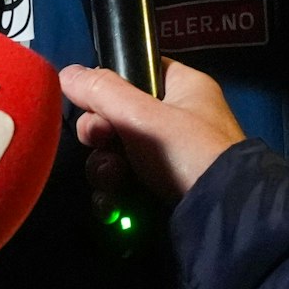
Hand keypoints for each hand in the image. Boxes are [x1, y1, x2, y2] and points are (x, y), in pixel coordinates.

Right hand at [60, 58, 245, 200]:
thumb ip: (101, 92)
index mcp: (184, 88)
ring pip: (117, 153)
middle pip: (118, 116)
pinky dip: (115, 194)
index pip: (138, 72)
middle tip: (100, 142)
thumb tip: (67, 73)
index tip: (93, 103)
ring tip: (114, 180)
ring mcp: (170, 158)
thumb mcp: (142, 116)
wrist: (221, 217)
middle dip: (101, 134)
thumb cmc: (188, 152)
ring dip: (104, 168)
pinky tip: (115, 205)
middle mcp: (177, 119)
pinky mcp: (161, 190)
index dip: (109, 87)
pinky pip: (125, 183)